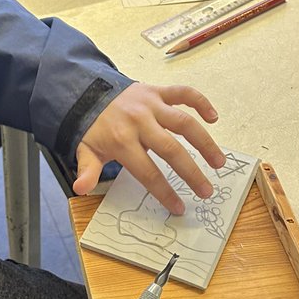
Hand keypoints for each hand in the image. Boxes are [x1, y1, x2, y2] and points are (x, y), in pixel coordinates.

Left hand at [74, 82, 225, 215]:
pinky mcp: (157, 91)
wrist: (87, 91)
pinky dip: (201, 102)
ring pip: (184, 122)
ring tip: (218, 162)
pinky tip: (213, 118)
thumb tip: (81, 189)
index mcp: (121, 139)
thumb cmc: (92, 127)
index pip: (147, 171)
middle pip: (171, 149)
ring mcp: (151, 104)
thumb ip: (88, 169)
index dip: (164, 191)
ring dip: (205, 142)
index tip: (179, 207)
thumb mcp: (85, 149)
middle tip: (206, 191)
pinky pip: (183, 93)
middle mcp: (139, 121)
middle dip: (191, 173)